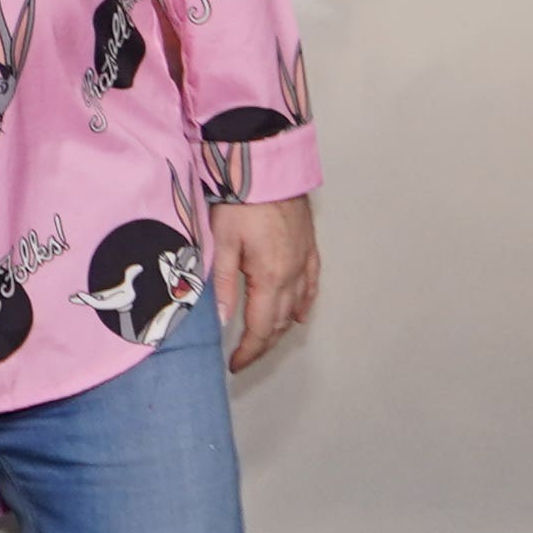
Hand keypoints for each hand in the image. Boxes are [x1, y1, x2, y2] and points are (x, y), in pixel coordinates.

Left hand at [209, 195, 316, 374]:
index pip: (261, 328)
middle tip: (243, 356)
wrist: (267, 168)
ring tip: (263, 341)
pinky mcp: (309, 248)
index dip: (248, 351)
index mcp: (270, 277)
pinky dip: (304, 304)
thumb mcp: (222, 243)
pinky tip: (297, 316)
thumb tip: (222, 321)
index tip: (235, 364)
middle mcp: (293, 275)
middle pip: (279, 323)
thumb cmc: (240, 202)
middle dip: (262, 345)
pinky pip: (311, 285)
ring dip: (280, 329)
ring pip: (295, 308)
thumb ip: (222, 284)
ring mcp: (304, 262)